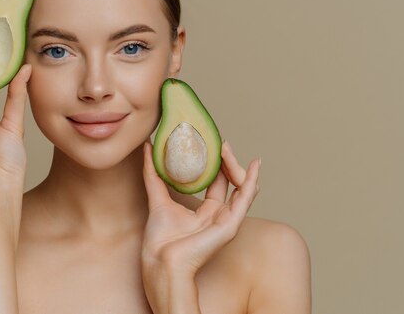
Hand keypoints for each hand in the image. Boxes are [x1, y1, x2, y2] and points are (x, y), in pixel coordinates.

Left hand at [141, 140, 260, 275]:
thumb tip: (147, 146)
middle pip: (230, 182)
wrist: (161, 260)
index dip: (216, 162)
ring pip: (240, 187)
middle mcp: (219, 215)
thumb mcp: (157, 198)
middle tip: (221, 142)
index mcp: (205, 212)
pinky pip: (245, 199)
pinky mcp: (230, 225)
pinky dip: (252, 181)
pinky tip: (255, 166)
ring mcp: (227, 220)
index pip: (216, 182)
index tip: (212, 143)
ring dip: (236, 165)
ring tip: (227, 148)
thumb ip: (153, 173)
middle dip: (227, 161)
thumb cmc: (160, 239)